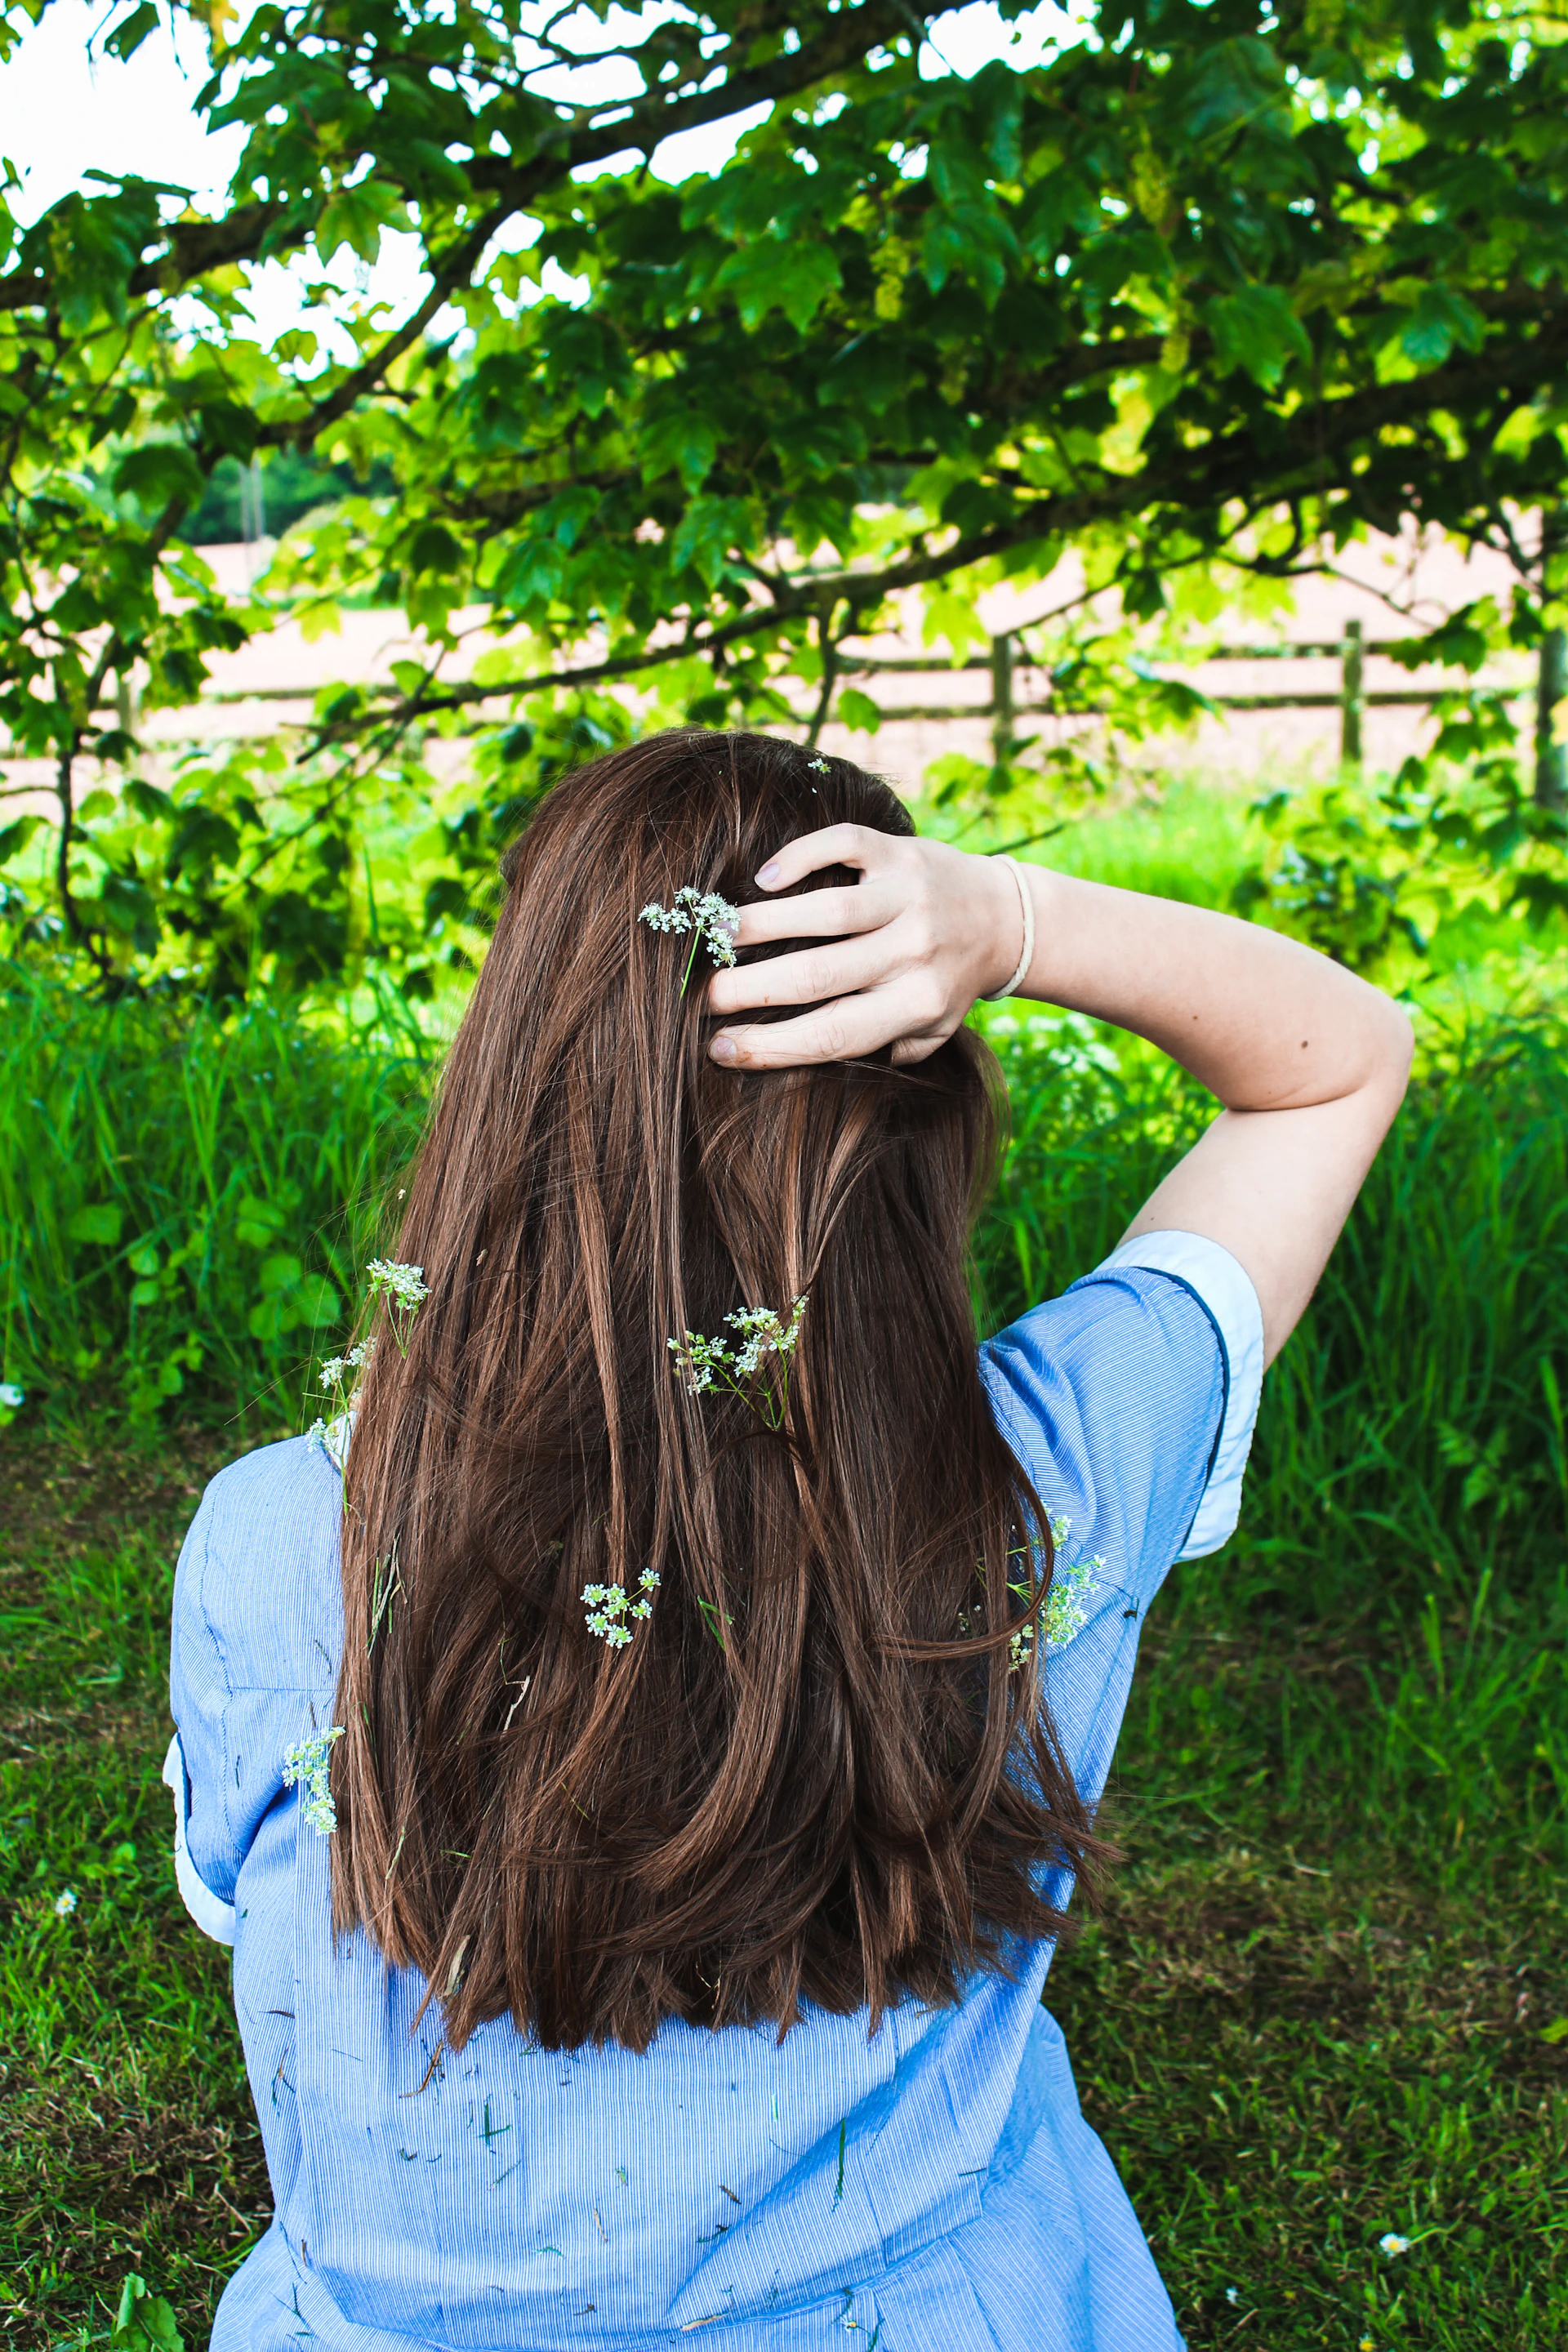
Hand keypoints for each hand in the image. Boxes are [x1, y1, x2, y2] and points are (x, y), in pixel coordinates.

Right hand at [705, 826, 1029, 1067]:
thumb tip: (805, 1062)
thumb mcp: (931, 1031)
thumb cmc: (950, 982)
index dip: (770, 1046)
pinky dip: (801, 858)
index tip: (719, 1049)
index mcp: (916, 1004)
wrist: (1006, 918)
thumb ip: (883, 1051)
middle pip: (816, 976)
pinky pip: (844, 847)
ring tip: (718, 935)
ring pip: (824, 913)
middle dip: (749, 989)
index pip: (832, 1034)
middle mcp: (913, 952)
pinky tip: (765, 878)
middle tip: (705, 995)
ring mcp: (908, 898)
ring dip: (761, 924)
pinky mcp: (900, 852)